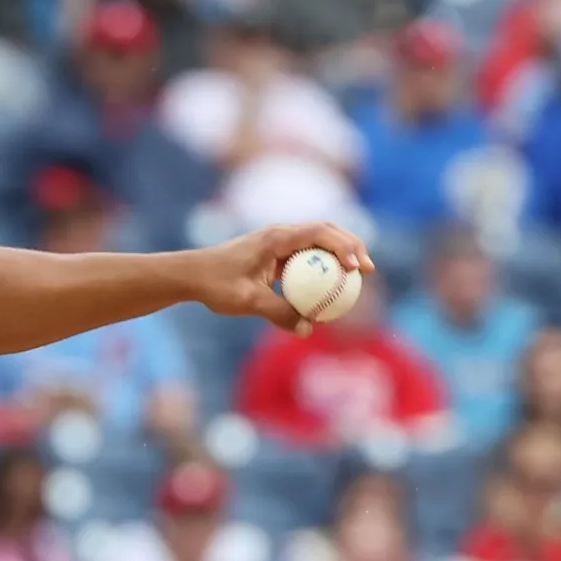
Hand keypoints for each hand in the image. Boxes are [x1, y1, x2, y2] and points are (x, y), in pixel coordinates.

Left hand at [184, 223, 372, 334]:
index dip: (344, 247)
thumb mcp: (247, 301)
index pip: (319, 233)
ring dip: (340, 254)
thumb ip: (279, 313)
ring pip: (319, 242)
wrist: (191, 275)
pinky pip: (307, 257)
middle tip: (369, 269)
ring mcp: (279, 243)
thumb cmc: (215, 284)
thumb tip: (310, 329)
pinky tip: (332, 288)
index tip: (358, 267)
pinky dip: (323, 267)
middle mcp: (280, 234)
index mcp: (276, 238)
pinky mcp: (277, 254)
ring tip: (359, 275)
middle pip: (327, 231)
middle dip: (352, 246)